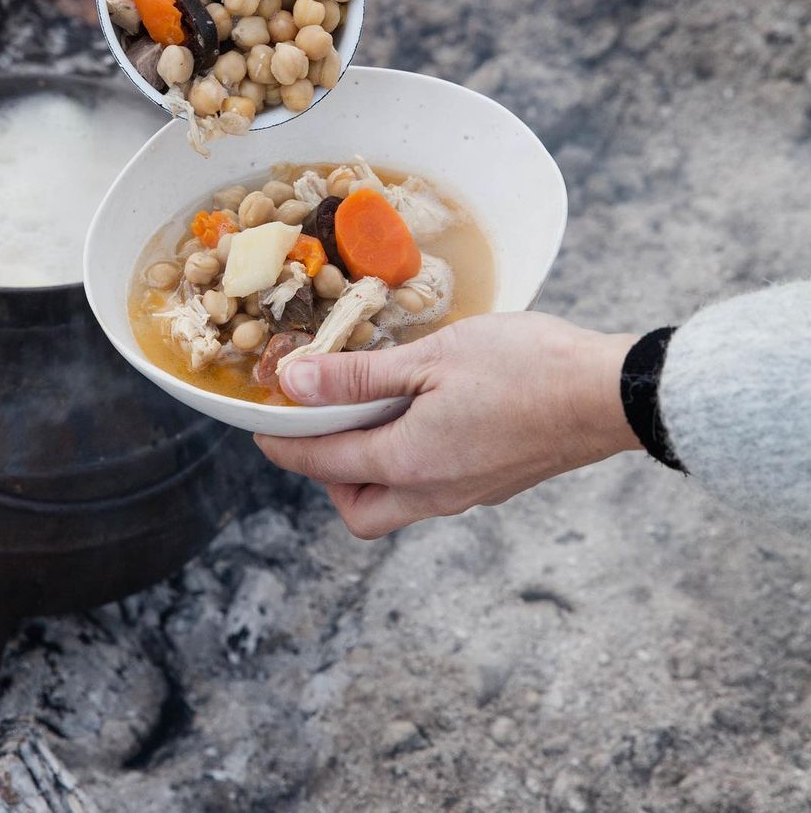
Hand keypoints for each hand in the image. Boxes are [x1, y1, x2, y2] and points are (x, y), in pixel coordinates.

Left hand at [254, 312, 640, 538]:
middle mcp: (434, 493)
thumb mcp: (430, 359)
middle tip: (323, 424)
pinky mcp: (494, 482)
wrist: (608, 394)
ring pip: (396, 502)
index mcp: (409, 463)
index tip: (259, 428)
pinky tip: (419, 414)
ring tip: (371, 411)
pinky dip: (407, 462)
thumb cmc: (523, 367)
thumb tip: (294, 384)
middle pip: (358, 508)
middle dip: (328, 475)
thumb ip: (358, 377)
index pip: (323, 463)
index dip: (283, 444)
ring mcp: (468, 493)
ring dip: (370, 469)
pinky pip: (431, 488)